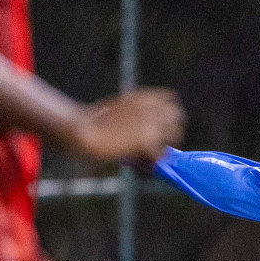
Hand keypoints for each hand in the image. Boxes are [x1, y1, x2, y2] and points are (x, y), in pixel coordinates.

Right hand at [69, 88, 185, 163]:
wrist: (82, 130)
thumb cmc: (93, 121)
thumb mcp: (118, 107)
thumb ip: (136, 113)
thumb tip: (149, 129)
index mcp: (142, 96)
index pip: (171, 98)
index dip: (171, 112)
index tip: (166, 124)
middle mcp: (150, 107)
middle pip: (177, 117)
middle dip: (172, 131)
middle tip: (162, 145)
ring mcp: (151, 124)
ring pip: (173, 137)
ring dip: (164, 146)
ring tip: (151, 156)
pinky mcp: (147, 141)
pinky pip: (160, 156)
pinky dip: (152, 162)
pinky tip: (141, 165)